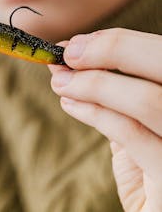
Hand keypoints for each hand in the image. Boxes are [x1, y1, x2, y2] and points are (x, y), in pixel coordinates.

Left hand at [48, 28, 161, 211]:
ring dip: (94, 84)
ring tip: (61, 83)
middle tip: (68, 55)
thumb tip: (72, 64)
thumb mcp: (140, 130)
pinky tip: (70, 105)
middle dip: (112, 49)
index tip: (76, 45)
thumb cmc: (153, 172)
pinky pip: (130, 133)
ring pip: (149, 99)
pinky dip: (94, 112)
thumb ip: (116, 99)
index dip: (120, 42)